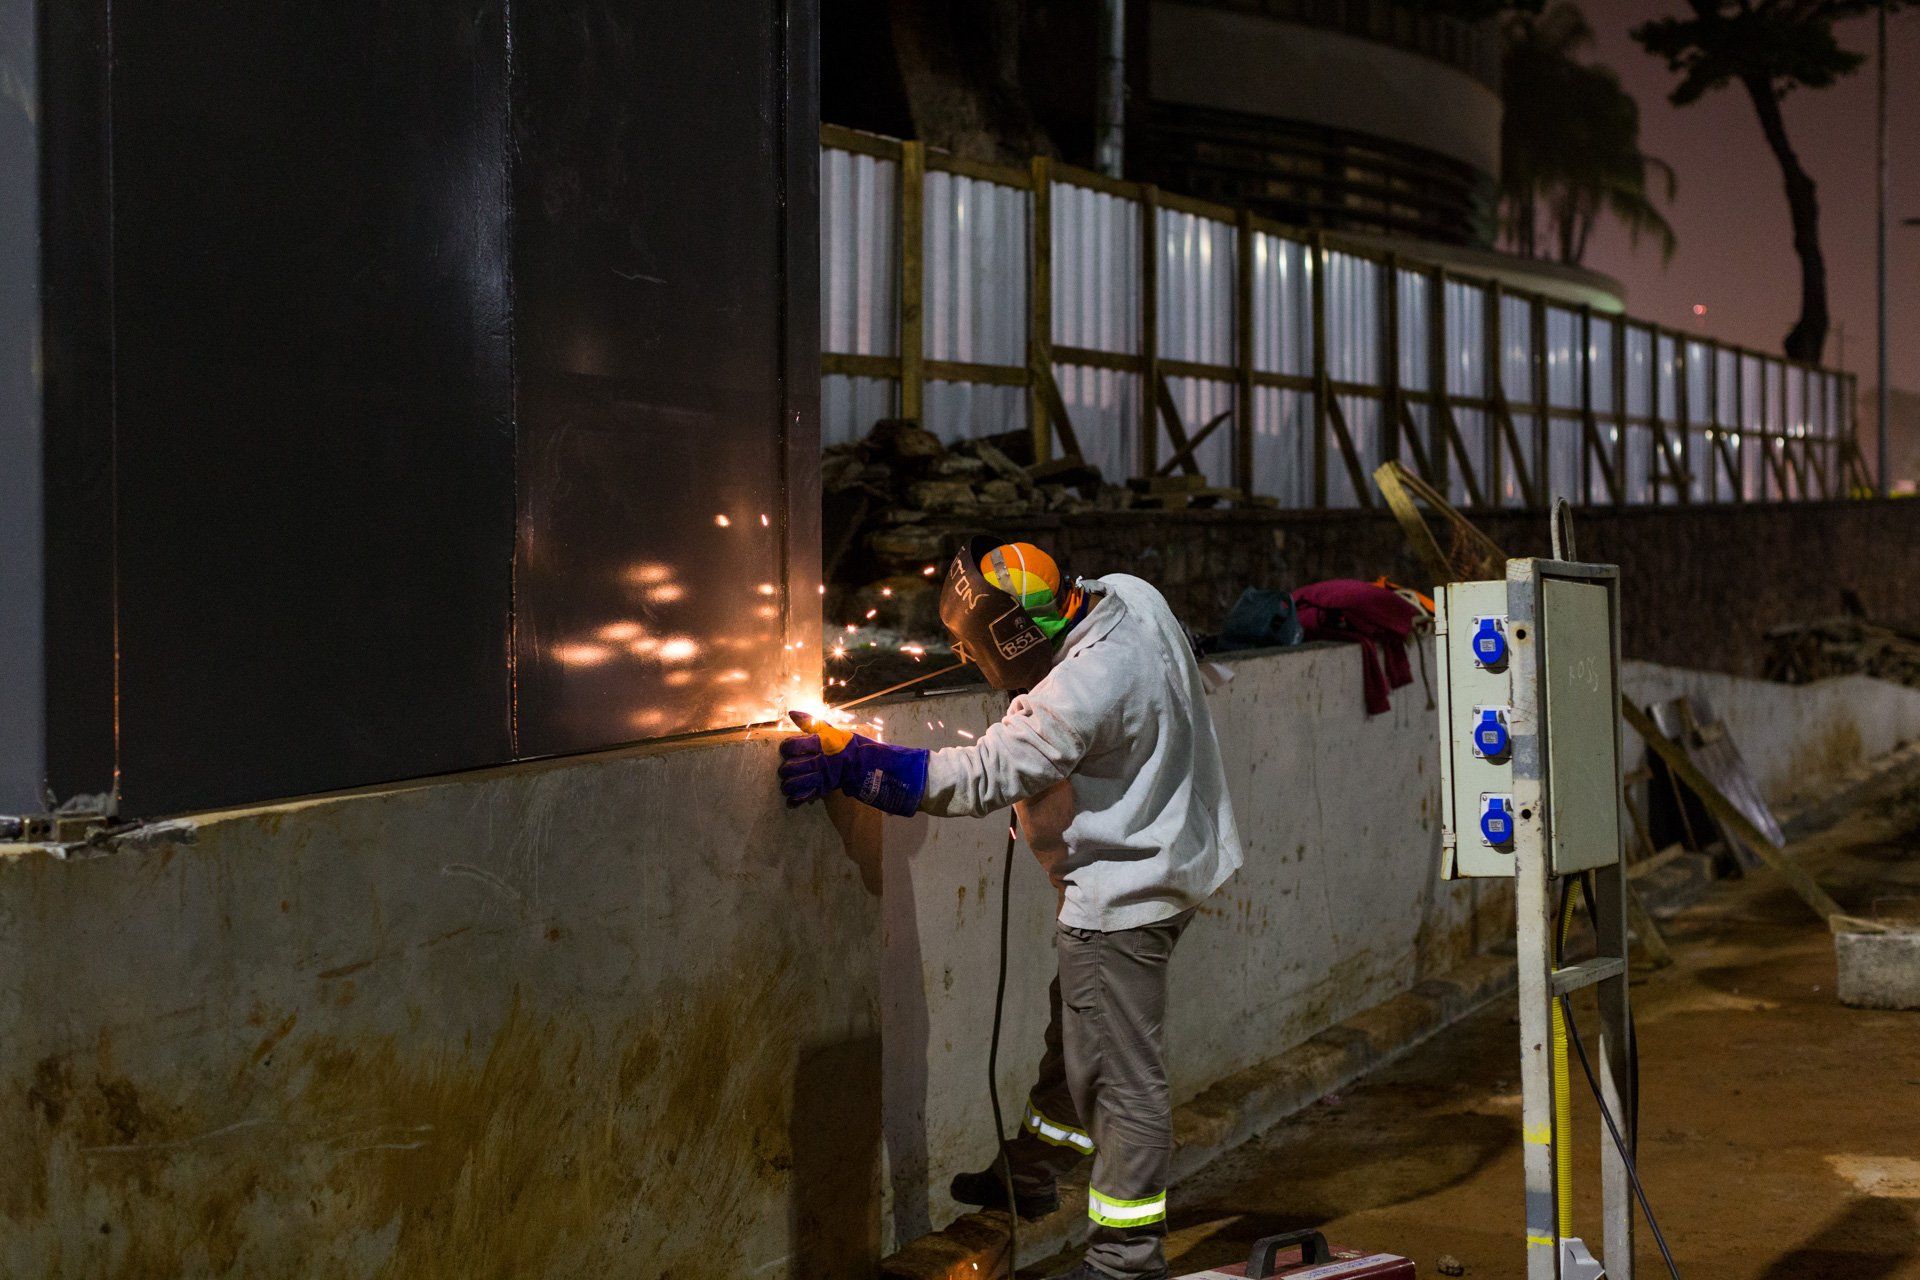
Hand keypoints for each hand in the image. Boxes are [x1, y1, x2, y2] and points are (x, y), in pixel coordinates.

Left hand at [778, 711, 928, 815]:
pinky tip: (793, 797)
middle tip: (786, 768)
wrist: (866, 765)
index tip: (786, 749)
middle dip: (785, 769)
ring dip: (787, 785)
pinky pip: (804, 797)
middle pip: (791, 767)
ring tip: (787, 783)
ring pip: (794, 784)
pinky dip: (796, 799)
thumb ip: (810, 723)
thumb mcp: (830, 730)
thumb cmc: (847, 745)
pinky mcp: (825, 789)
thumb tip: (792, 713)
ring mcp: (822, 777)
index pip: (792, 746)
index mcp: (820, 744)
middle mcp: (820, 761)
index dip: (785, 748)